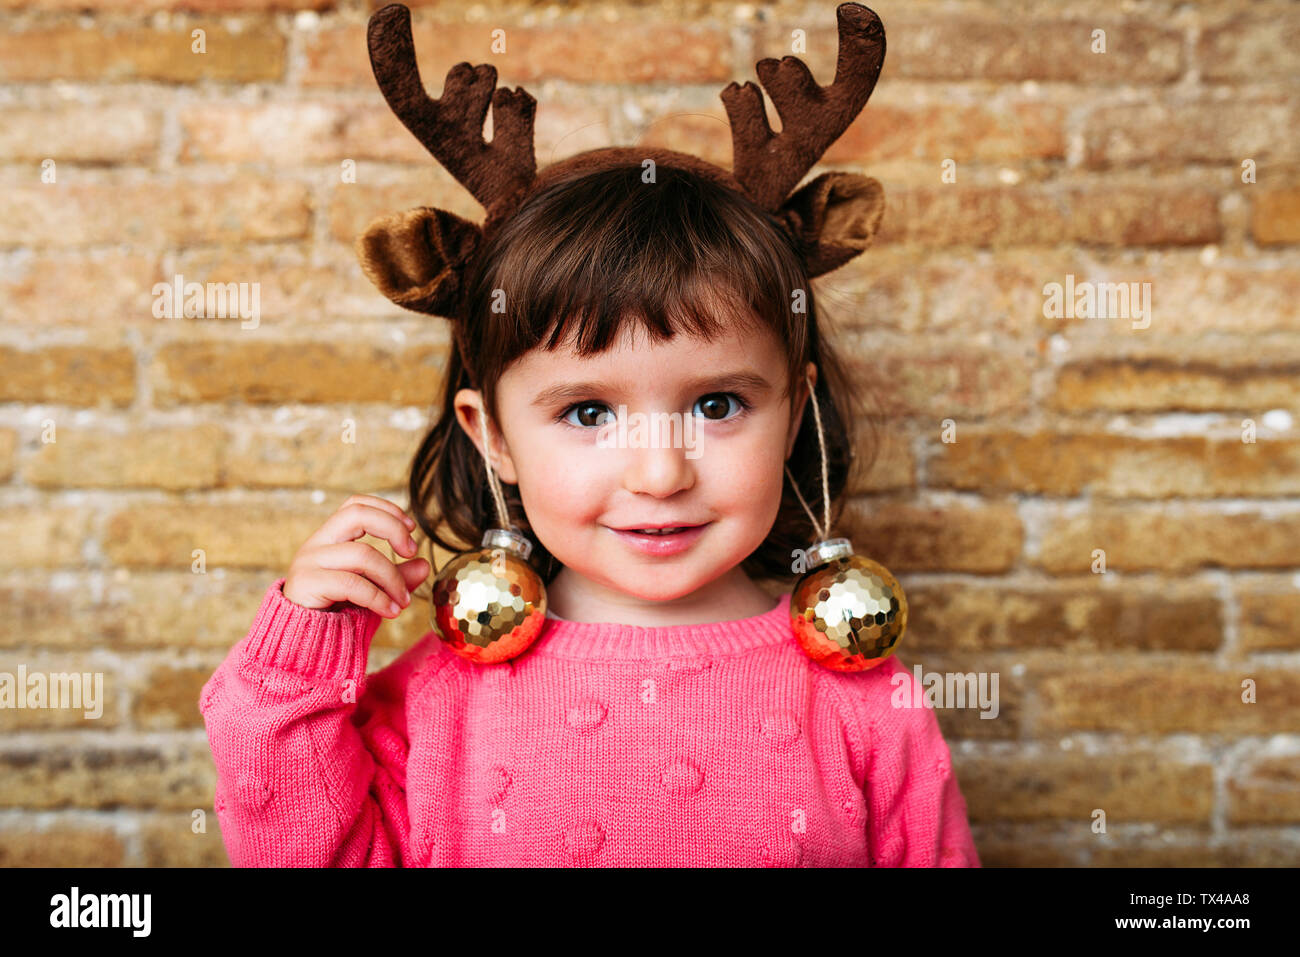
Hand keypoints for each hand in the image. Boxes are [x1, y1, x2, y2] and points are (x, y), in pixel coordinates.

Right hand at [282, 493, 430, 618]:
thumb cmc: (335, 612)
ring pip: (362, 554)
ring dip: (392, 578)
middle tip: (412, 551)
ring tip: (403, 601)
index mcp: (329, 538)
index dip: (386, 508)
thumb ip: (395, 576)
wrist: (301, 642)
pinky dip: (379, 598)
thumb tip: (424, 565)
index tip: (411, 528)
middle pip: (357, 514)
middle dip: (393, 529)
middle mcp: (316, 543)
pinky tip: (391, 611)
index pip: (356, 504)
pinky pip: (352, 584)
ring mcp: (309, 562)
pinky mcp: (308, 584)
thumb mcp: (371, 589)